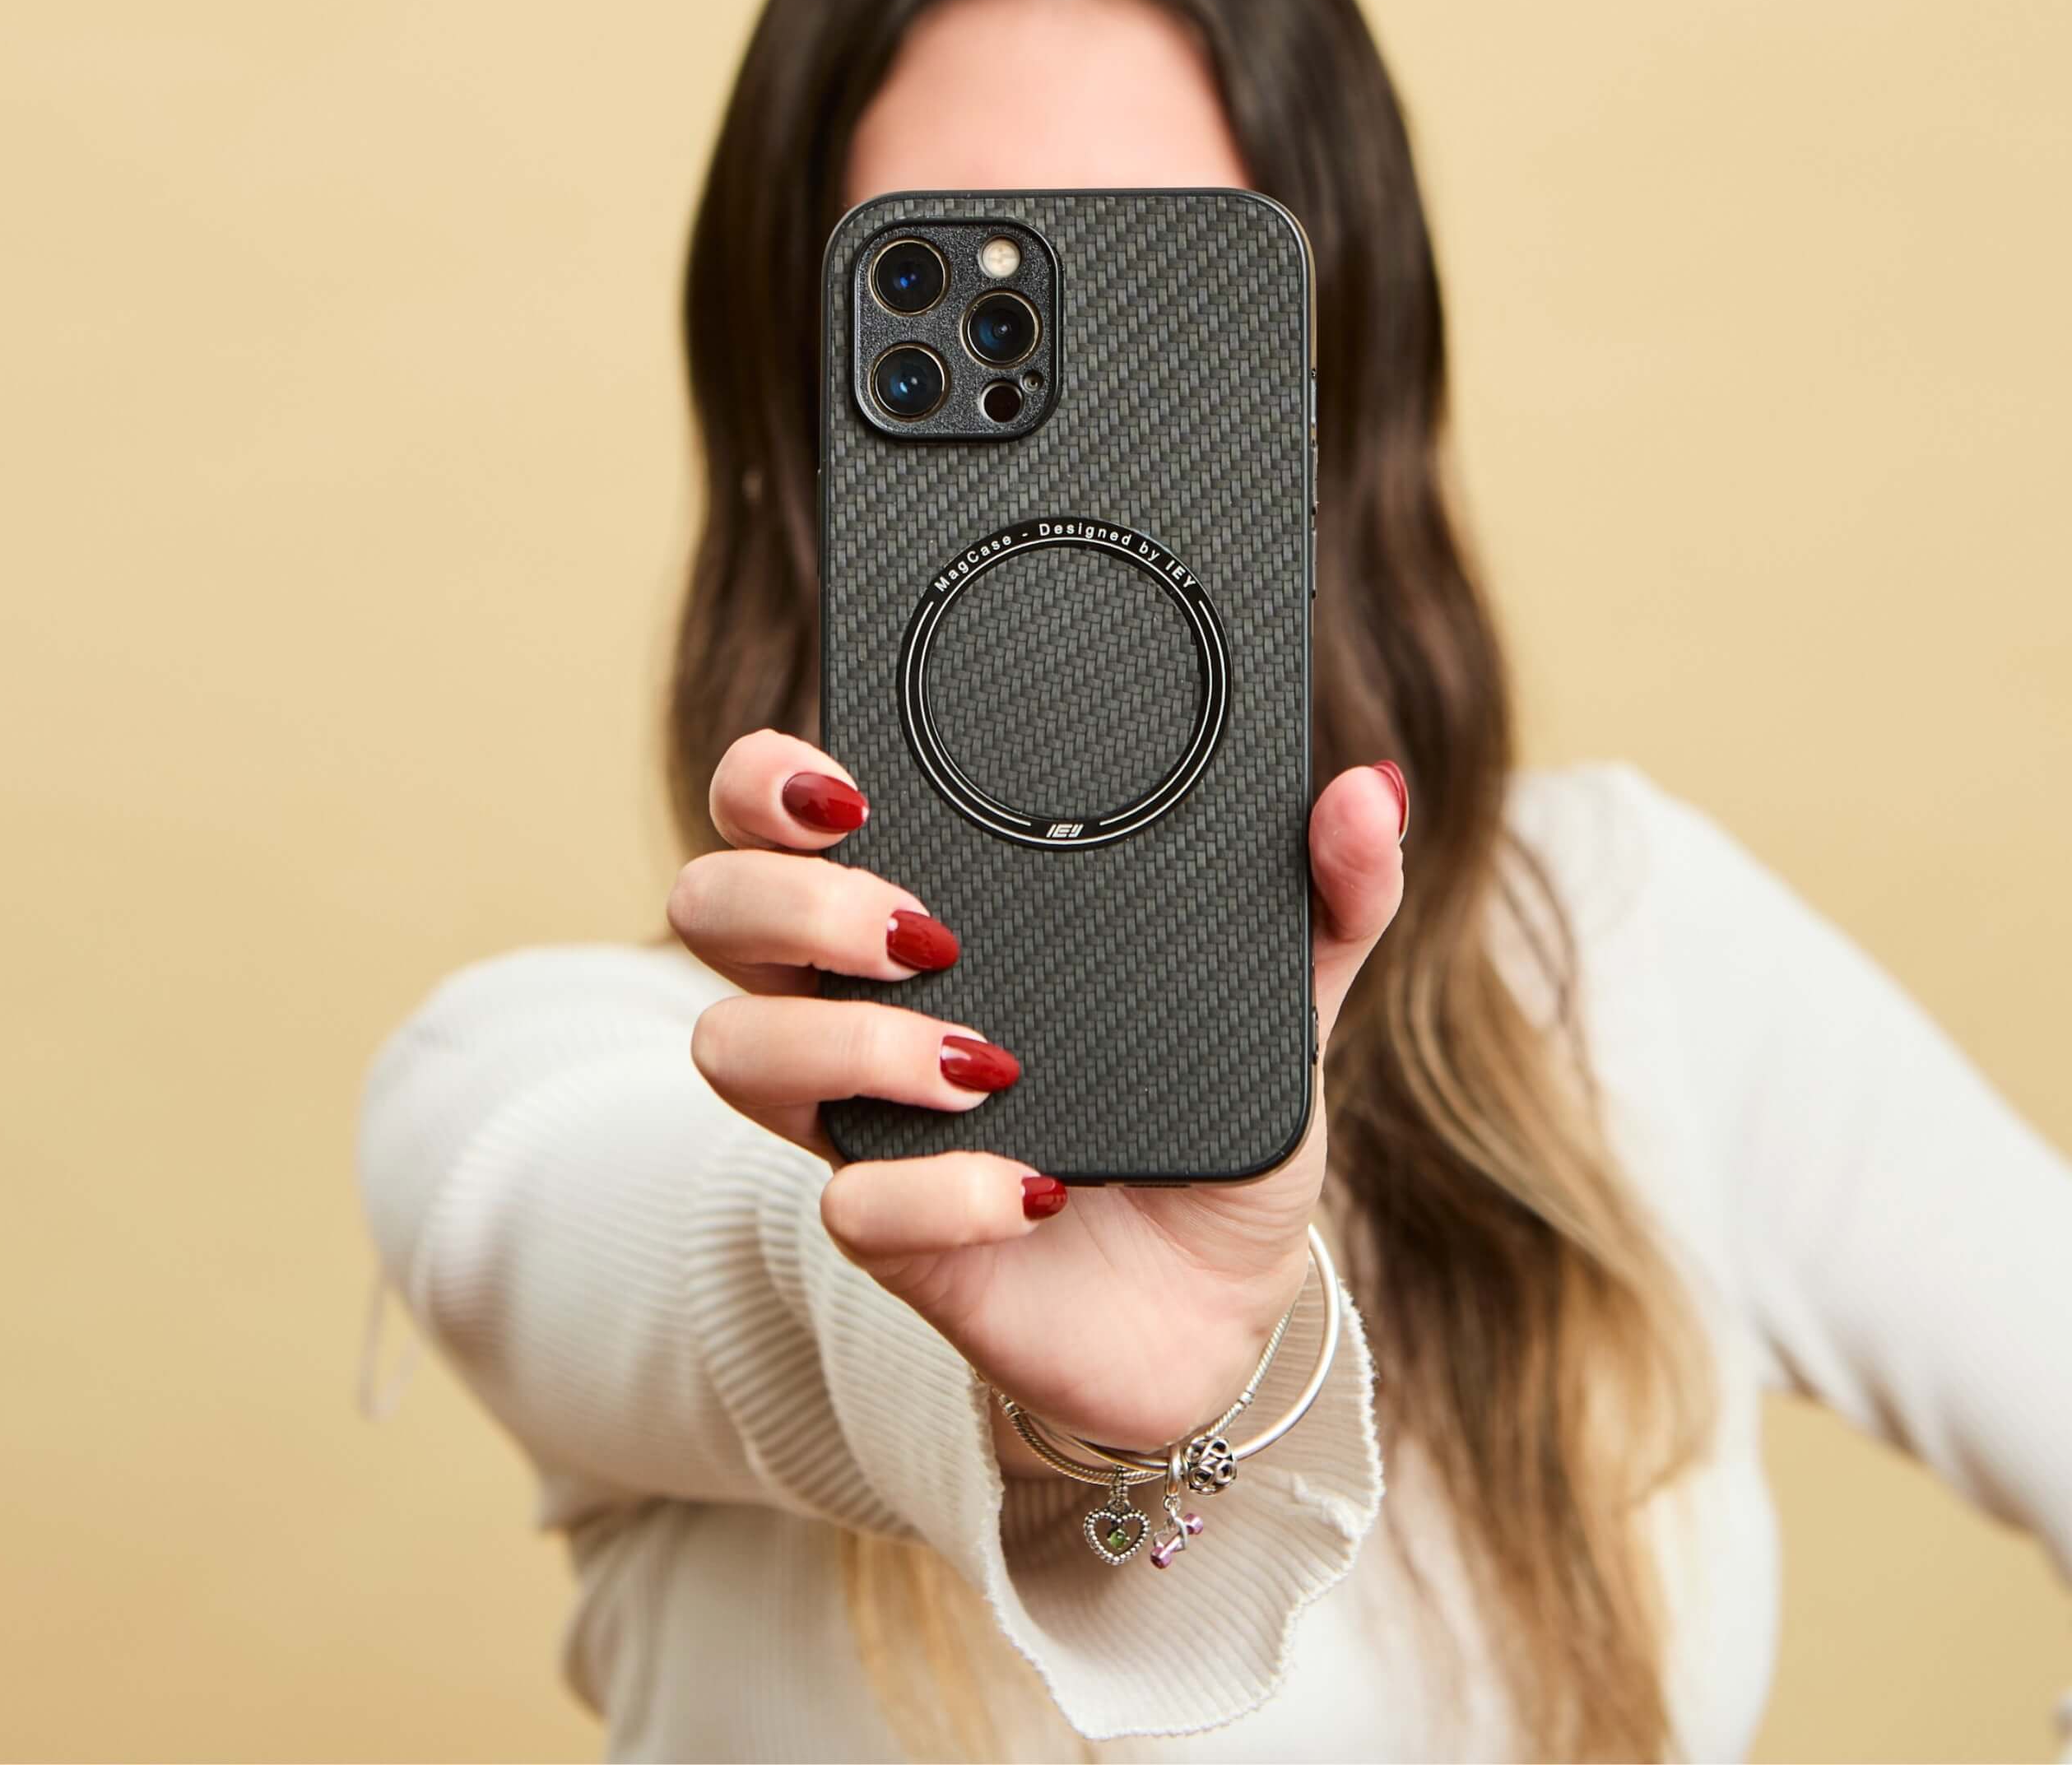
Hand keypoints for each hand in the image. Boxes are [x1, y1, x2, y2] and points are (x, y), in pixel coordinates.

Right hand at [667, 728, 1404, 1451]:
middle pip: (712, 907)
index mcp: (933, 909)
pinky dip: (937, 1191)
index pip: (782, 813)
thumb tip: (1368, 791)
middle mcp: (866, 1001)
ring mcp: (866, 1119)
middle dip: (789, 899)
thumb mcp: (1283, 997)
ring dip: (847, 1043)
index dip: (770, 780)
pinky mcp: (896, 1237)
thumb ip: (1329, 894)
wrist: (1220, 1302)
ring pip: (734, 1047)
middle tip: (920, 928)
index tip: (850, 782)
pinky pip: (850, 1205)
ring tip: (985, 1063)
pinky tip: (1029, 1186)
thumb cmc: (1208, 1120)